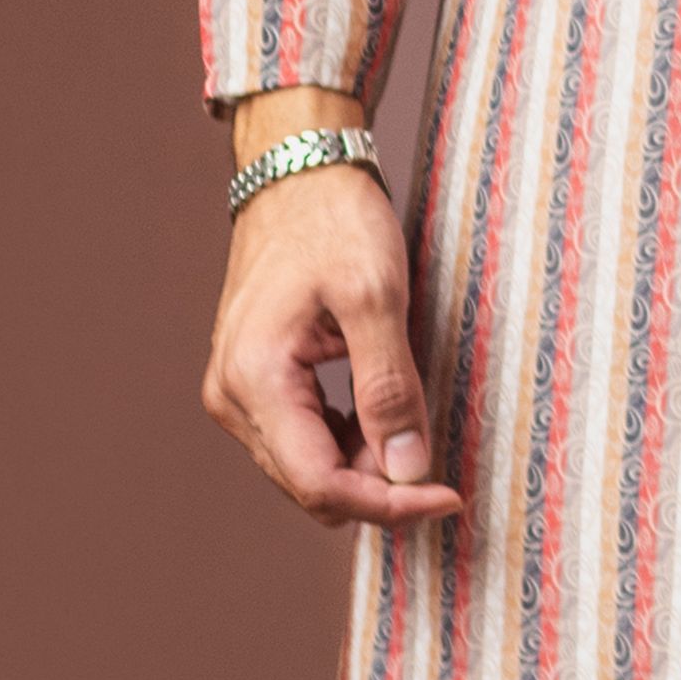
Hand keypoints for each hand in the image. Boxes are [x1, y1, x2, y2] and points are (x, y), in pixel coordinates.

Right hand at [201, 150, 462, 532]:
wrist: (297, 175)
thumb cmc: (335, 221)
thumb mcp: (376, 297)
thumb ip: (389, 388)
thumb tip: (405, 470)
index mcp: (255, 378)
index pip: (321, 484)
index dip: (389, 504)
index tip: (449, 495)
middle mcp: (231, 397)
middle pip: (311, 488)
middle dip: (379, 486)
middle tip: (440, 459)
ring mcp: (235, 393)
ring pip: (305, 472)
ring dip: (364, 467)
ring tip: (409, 423)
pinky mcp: (250, 384)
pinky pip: (299, 443)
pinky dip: (346, 443)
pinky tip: (379, 415)